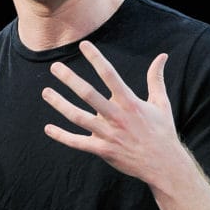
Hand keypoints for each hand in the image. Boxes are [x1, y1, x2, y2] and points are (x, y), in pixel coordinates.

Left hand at [41, 39, 185, 184]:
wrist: (164, 164)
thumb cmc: (162, 131)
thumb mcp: (161, 103)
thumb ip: (156, 78)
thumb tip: (163, 56)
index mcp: (130, 102)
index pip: (109, 75)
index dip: (96, 59)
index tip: (83, 45)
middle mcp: (117, 116)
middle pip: (88, 94)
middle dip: (70, 79)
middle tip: (55, 67)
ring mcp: (108, 134)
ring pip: (78, 117)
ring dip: (60, 104)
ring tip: (46, 92)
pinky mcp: (103, 150)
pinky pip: (78, 143)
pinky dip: (62, 136)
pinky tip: (48, 128)